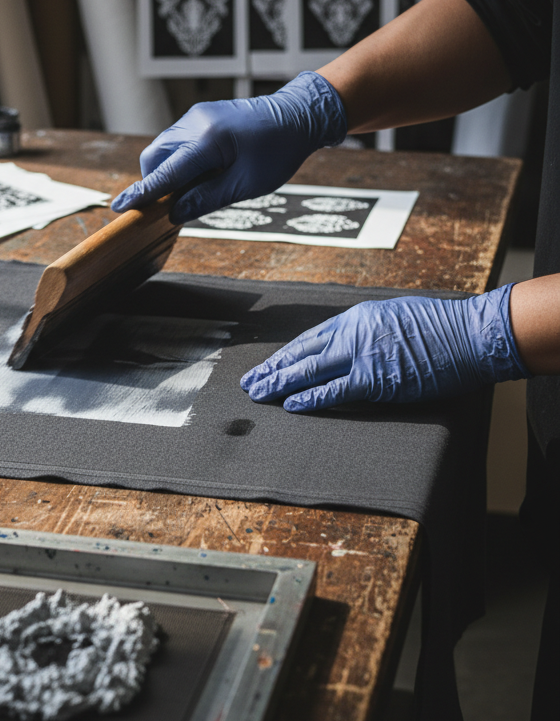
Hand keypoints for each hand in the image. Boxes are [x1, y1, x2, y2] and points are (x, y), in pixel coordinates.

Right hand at [111, 72, 346, 222]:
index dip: (142, 194)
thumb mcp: (245, 185)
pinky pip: (176, 141)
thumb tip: (175, 212)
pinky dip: (179, 160)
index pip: (166, 173)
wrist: (298, 114)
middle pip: (155, 157)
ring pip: (163, 149)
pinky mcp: (199, 116)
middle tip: (175, 202)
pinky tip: (203, 171)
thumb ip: (206, 199)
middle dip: (155, 182)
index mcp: (208, 141)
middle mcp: (195, 123)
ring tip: (198, 185)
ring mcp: (195, 116)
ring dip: (169, 171)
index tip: (121, 207)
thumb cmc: (278, 150)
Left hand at [240, 284, 528, 411]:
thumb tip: (353, 343)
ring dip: (279, 383)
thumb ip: (368, 330)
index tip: (270, 364)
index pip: (310, 339)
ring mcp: (361, 355)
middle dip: (272, 368)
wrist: (469, 334)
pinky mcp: (374, 379)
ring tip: (257, 393)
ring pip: (308, 371)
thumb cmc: (440, 325)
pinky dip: (309, 398)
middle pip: (301, 354)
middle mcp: (351, 333)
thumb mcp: (394, 315)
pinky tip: (290, 404)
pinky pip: (333, 391)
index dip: (287, 354)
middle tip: (249, 381)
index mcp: (355, 318)